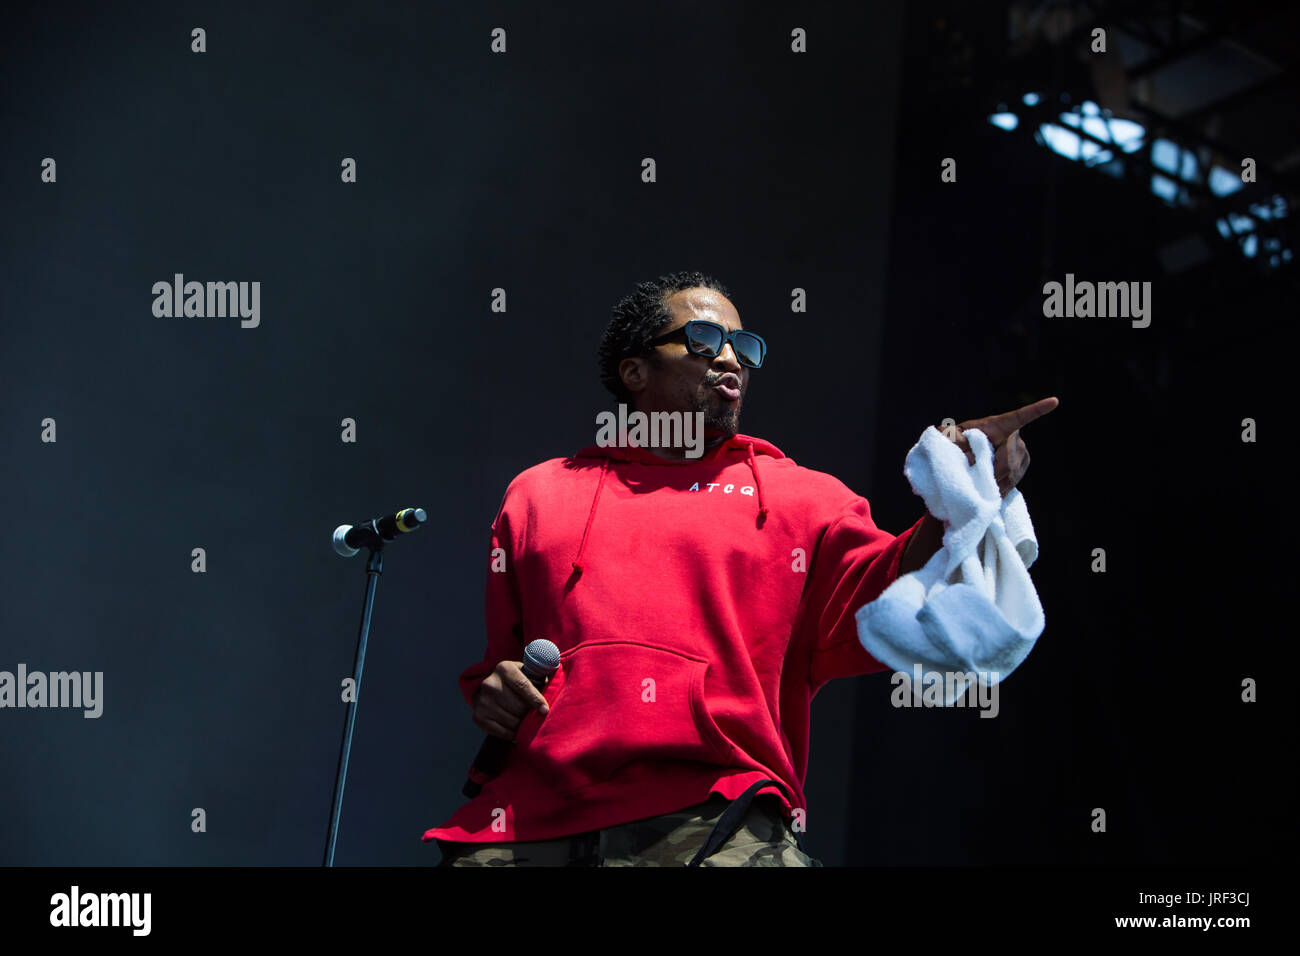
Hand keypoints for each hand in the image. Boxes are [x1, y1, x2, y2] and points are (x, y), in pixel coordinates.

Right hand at [472, 660, 550, 740]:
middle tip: (536, 716)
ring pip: (511, 721)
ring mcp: (482, 701)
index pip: (523, 686)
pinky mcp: (478, 716)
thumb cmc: (519, 681)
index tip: (545, 711)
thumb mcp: (527, 672)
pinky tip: (517, 731)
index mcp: (504, 669)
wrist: (491, 688)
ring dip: (522, 725)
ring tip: (526, 721)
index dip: (535, 700)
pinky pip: (502, 732)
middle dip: (530, 714)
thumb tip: (557, 685)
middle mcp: (490, 683)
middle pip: (518, 707)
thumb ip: (542, 676)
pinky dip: (512, 734)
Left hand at [941, 396, 1057, 495]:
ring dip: (993, 483)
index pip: (1019, 416)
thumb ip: (952, 437)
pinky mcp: (1023, 465)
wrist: (966, 453)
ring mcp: (1022, 452)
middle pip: (1007, 463)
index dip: (1037, 409)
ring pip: (1011, 475)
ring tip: (978, 484)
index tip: (1054, 401)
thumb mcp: (951, 435)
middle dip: (990, 474)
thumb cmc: (959, 440)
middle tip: (974, 479)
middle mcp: (1016, 437)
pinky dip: (1000, 488)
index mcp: (1000, 424)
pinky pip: (1013, 481)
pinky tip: (989, 490)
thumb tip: (963, 449)